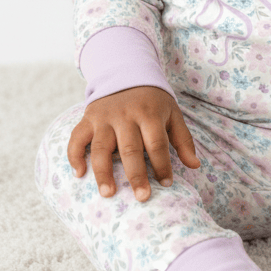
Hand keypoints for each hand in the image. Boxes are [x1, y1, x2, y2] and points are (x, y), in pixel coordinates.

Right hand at [67, 86, 199, 201]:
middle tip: (142, 198)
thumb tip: (195, 166)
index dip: (163, 165)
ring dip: (103, 172)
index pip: (157, 144)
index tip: (166, 184)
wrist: (126, 73)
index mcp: (149, 114)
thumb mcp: (172, 113)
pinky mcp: (88, 119)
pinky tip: (79, 174)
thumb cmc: (153, 101)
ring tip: (108, 193)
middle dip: (136, 175)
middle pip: (130, 149)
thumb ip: (183, 140)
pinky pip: (76, 138)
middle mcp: (125, 116)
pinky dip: (74, 155)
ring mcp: (104, 118)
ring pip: (101, 148)